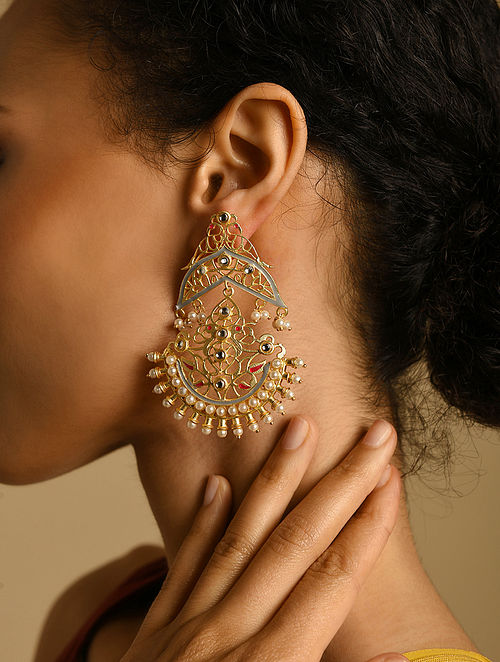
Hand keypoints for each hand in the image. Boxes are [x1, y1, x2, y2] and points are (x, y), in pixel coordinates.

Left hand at [120, 416, 406, 661]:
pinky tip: (216, 484)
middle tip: (370, 437)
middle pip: (295, 545)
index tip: (390, 483)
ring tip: (297, 430)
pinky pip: (181, 564)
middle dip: (340, 485)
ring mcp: (187, 628)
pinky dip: (201, 523)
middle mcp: (228, 636)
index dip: (366, 528)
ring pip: (239, 538)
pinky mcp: (155, 634)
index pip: (331, 581)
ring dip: (273, 482)